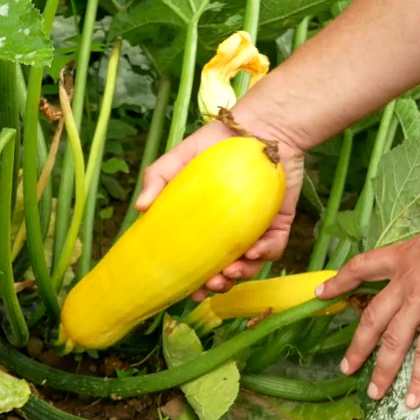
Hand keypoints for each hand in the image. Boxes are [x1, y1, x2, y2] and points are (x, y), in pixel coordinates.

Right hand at [135, 116, 305, 300]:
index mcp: (207, 226)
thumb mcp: (179, 159)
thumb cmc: (216, 143)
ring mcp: (256, 230)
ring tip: (230, 272)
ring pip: (251, 266)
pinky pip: (274, 248)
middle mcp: (231, 233)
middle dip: (219, 285)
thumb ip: (157, 179)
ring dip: (240, 275)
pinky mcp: (279, 223)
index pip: (199, 260)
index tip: (188, 292)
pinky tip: (254, 252)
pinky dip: (265, 254)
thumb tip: (139, 208)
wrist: (258, 127)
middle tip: (211, 285)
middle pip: (226, 271)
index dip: (194, 281)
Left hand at [316, 202, 419, 407]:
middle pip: (372, 318)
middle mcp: (403, 283)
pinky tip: (412, 398)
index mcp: (401, 258)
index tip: (321, 293)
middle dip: (357, 346)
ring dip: (383, 370)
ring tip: (375, 392)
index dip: (340, 282)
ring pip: (394, 341)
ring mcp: (419, 301)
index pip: (361, 268)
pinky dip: (419, 378)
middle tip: (346, 368)